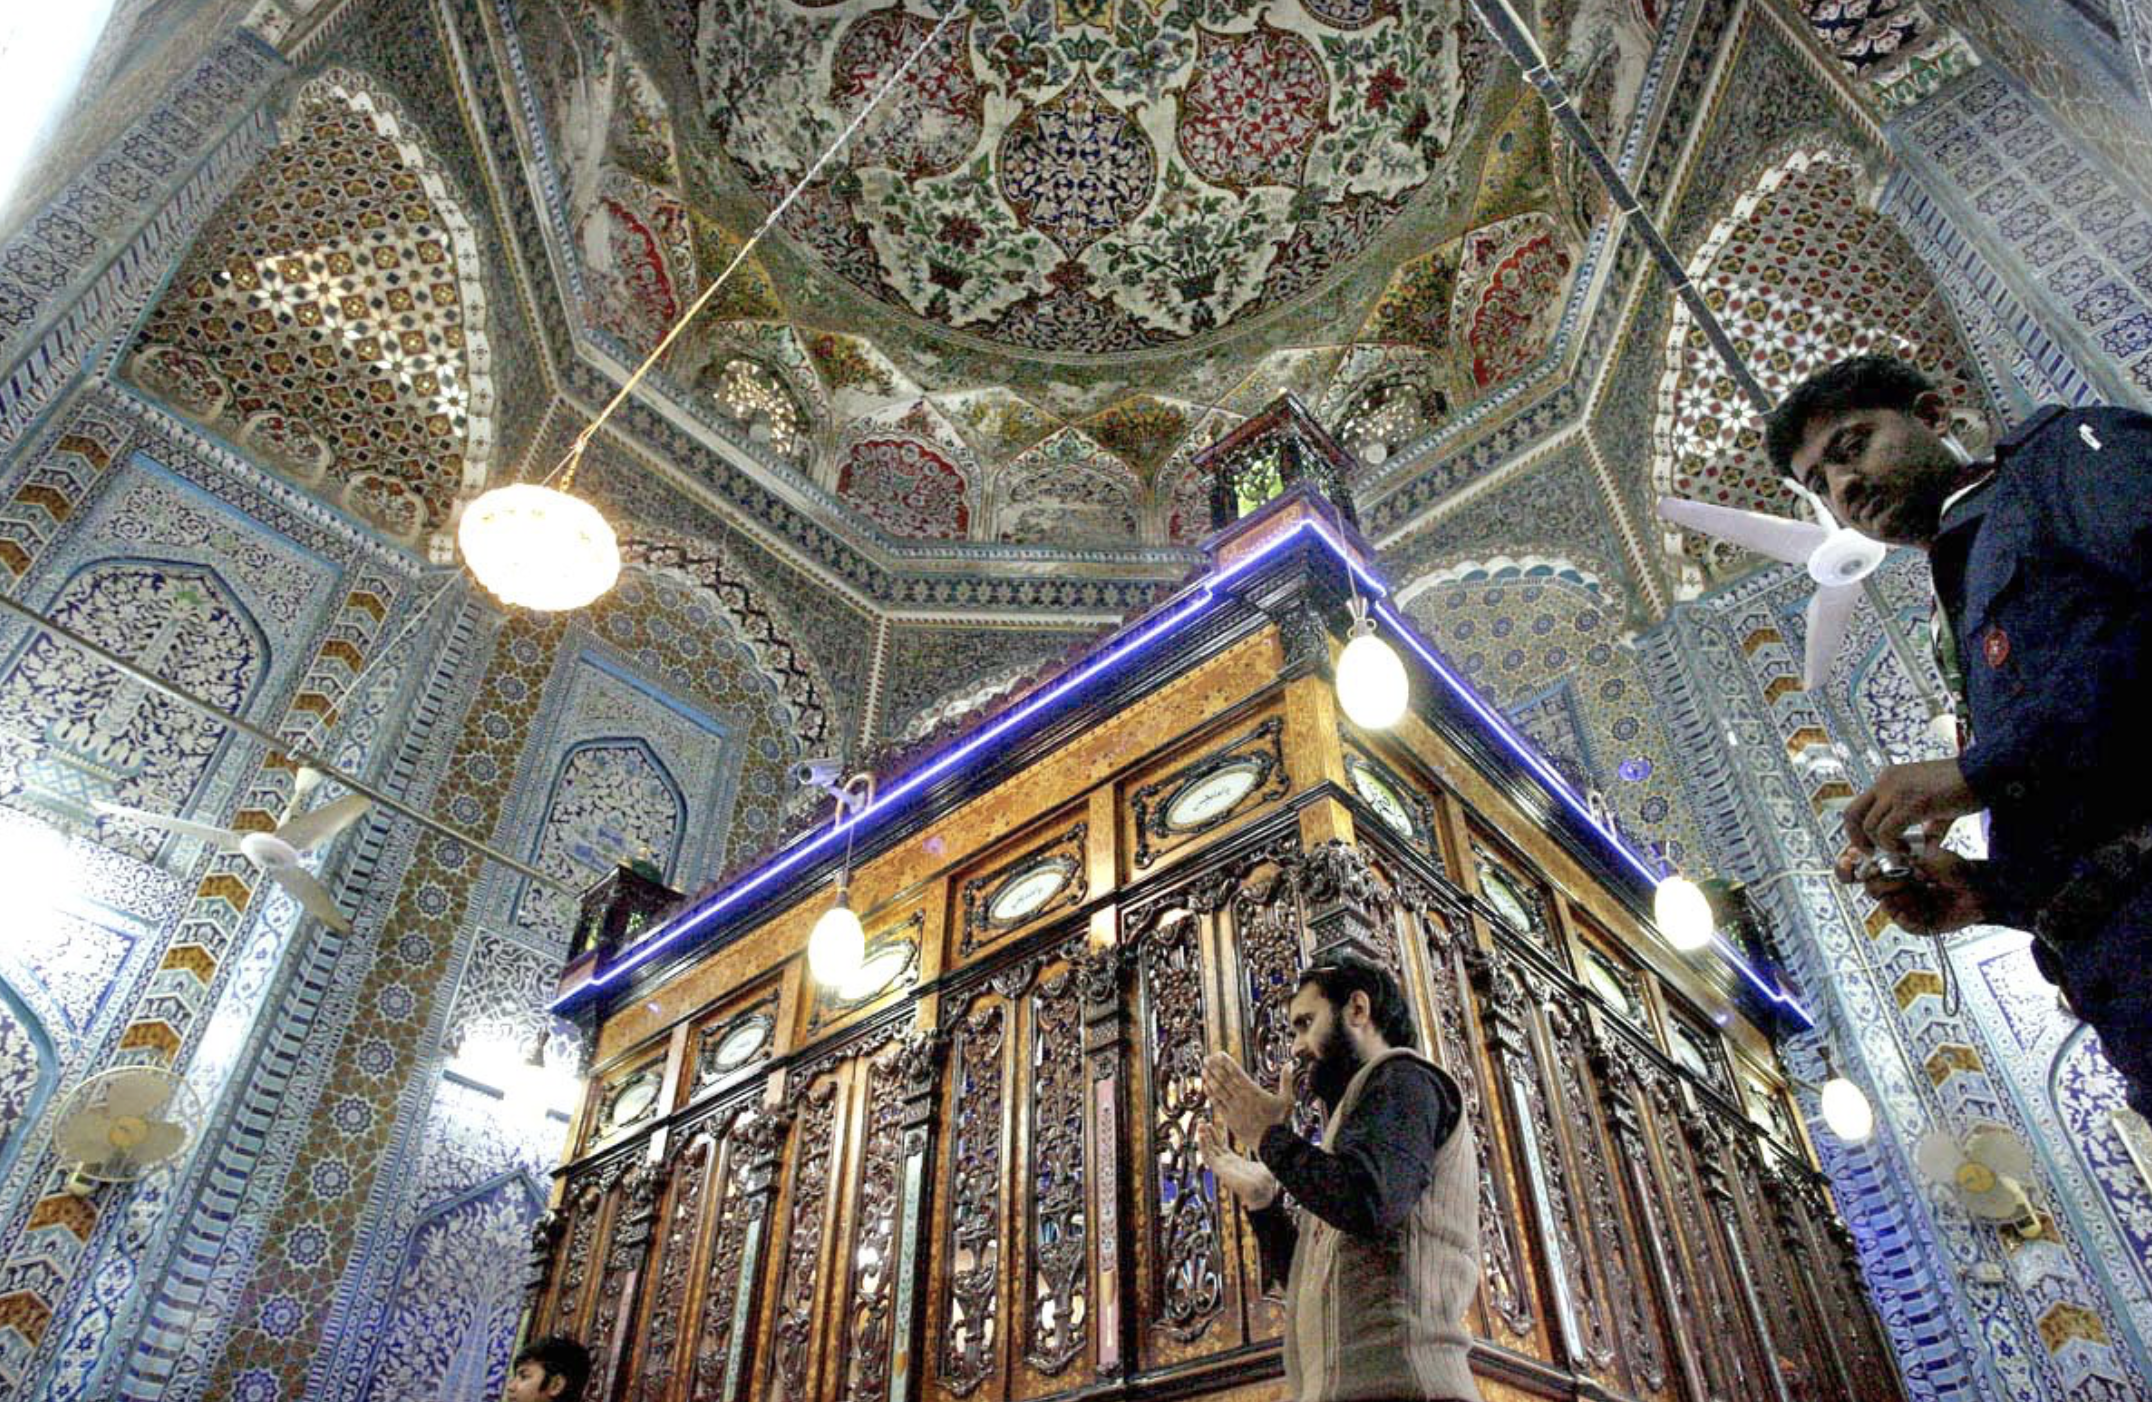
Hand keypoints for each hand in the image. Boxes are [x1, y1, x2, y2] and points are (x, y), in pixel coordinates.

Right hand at [1198, 1121, 1279, 1207]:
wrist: (1263, 1192)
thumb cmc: (1265, 1182)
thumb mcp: (1264, 1163)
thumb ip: (1265, 1154)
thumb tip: (1276, 1145)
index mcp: (1234, 1162)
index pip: (1220, 1147)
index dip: (1214, 1136)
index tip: (1210, 1125)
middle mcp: (1226, 1164)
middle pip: (1212, 1146)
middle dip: (1206, 1134)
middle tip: (1201, 1121)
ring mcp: (1222, 1167)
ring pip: (1208, 1150)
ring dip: (1203, 1137)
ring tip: (1199, 1124)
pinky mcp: (1219, 1170)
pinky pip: (1208, 1156)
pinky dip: (1204, 1146)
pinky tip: (1201, 1135)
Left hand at [1203, 1051, 1292, 1147]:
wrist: (1271, 1143)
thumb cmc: (1280, 1121)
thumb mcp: (1287, 1099)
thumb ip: (1287, 1080)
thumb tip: (1290, 1064)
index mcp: (1253, 1091)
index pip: (1236, 1072)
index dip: (1226, 1062)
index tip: (1218, 1054)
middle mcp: (1241, 1098)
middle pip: (1224, 1079)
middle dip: (1214, 1067)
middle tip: (1206, 1058)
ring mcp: (1234, 1108)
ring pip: (1218, 1090)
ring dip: (1210, 1078)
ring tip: (1203, 1069)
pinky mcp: (1229, 1118)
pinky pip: (1217, 1104)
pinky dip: (1210, 1094)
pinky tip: (1205, 1087)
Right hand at [1836, 846, 1987, 933]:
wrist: (1981, 889)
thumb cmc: (1956, 870)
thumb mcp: (1926, 855)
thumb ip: (1900, 858)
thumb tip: (1875, 860)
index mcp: (1891, 870)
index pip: (1860, 869)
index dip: (1849, 865)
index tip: (1848, 857)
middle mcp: (1894, 888)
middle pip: (1868, 885)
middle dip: (1875, 876)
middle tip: (1887, 870)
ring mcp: (1902, 906)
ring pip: (1883, 901)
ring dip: (1894, 890)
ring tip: (1913, 882)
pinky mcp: (1913, 923)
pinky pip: (1900, 920)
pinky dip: (1906, 912)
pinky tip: (1919, 903)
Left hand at [1843, 759, 1980, 856]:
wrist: (1984, 773)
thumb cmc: (1965, 788)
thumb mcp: (1937, 806)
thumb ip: (1927, 826)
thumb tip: (1926, 849)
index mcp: (1889, 778)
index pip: (1859, 805)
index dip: (1859, 829)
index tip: (1871, 846)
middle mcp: (1886, 781)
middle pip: (1852, 814)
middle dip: (1857, 839)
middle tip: (1872, 854)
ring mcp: (1896, 791)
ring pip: (1869, 826)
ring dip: (1883, 846)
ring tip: (1902, 851)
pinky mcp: (1910, 804)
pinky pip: (1886, 831)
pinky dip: (1893, 846)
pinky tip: (1909, 850)